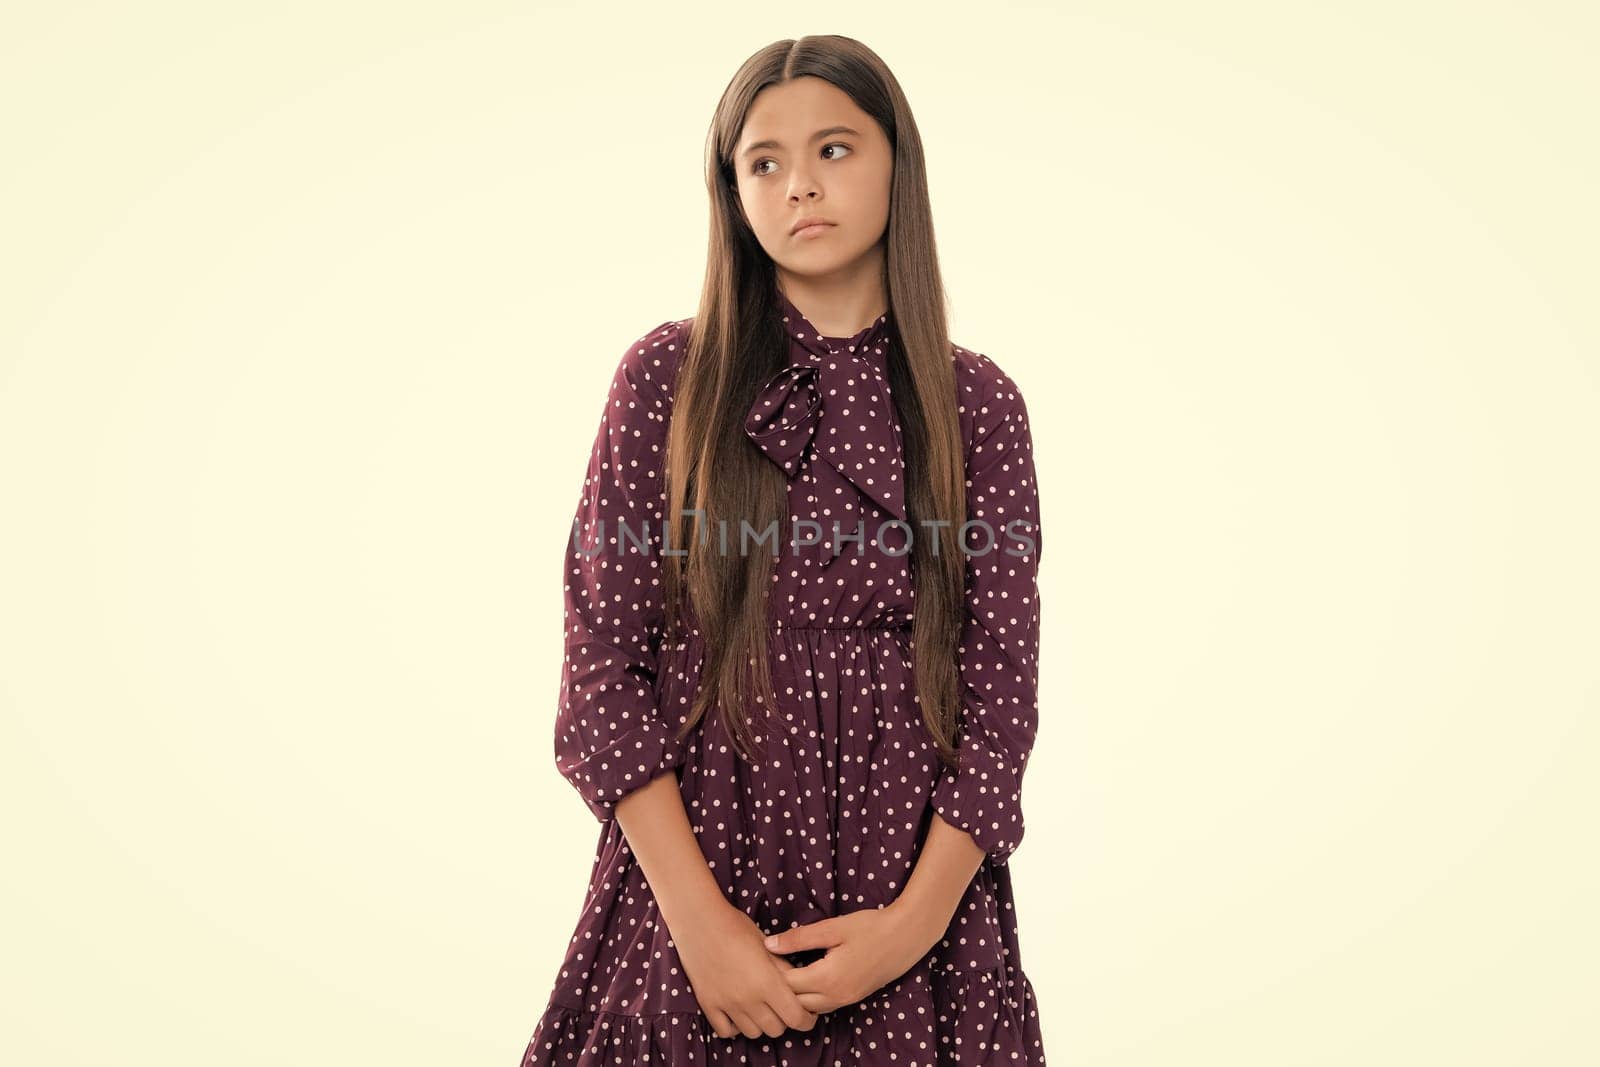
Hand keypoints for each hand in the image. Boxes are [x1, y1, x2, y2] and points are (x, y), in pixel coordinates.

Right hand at [671, 900, 819, 1038]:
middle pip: (776, 1029)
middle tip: (783, 1007)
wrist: (699, 921)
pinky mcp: (708, 1005)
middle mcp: (748, 999)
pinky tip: (739, 1012)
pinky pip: (727, 1032)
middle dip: (785, 1020)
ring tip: (761, 1008)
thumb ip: (785, 970)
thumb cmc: (737, 927)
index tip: (807, 1013)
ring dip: (761, 1024)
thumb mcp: (768, 946)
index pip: (796, 1018)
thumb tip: (801, 987)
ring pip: (753, 1033)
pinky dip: (736, 1027)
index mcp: (768, 983)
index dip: (806, 1019)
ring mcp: (727, 1005)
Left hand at [761, 901, 941, 1014]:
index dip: (771, 972)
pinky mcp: (853, 998)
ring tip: (784, 972)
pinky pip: (823, 1005)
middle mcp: (835, 996)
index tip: (761, 956)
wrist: (907, 936)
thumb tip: (768, 944)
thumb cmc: (870, 927)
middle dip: (780, 987)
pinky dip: (810, 997)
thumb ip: (799, 938)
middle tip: (768, 966)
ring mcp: (845, 1000)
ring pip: (809, 1008)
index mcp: (827, 978)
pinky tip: (805, 977)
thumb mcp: (833, 927)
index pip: (787, 985)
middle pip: (795, 1002)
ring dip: (795, 994)